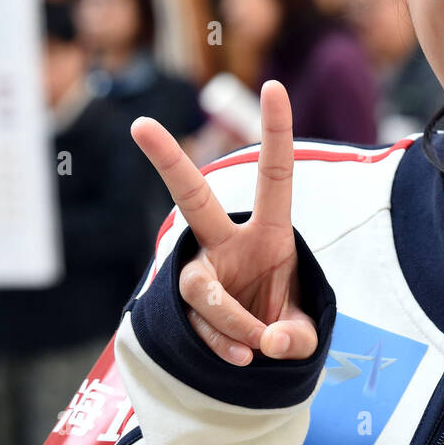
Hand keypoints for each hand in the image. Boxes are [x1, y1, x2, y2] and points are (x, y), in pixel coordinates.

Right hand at [130, 80, 315, 365]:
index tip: (273, 85)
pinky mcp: (184, 309)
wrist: (261, 359)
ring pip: (201, 288)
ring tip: (255, 347)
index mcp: (270, 233)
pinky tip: (241, 358)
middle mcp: (228, 244)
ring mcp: (202, 273)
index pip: (274, 177)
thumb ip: (296, 335)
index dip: (276, 132)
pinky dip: (223, 344)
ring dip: (230, 320)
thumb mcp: (304, 330)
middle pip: (193, 199)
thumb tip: (268, 342)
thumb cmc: (285, 324)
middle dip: (166, 162)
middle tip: (139, 124)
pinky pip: (200, 324)